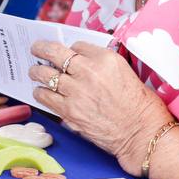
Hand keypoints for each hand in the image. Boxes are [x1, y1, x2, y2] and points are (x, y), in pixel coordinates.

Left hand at [27, 40, 172, 175]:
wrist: (143, 134)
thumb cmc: (140, 106)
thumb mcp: (126, 72)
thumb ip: (102, 64)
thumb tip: (81, 61)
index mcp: (106, 59)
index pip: (77, 45)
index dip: (70, 49)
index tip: (67, 53)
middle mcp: (89, 72)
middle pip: (54, 53)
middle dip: (41, 49)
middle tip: (36, 49)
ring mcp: (76, 92)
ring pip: (44, 74)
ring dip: (37, 72)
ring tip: (35, 72)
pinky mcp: (69, 111)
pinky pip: (44, 96)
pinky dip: (40, 92)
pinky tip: (42, 92)